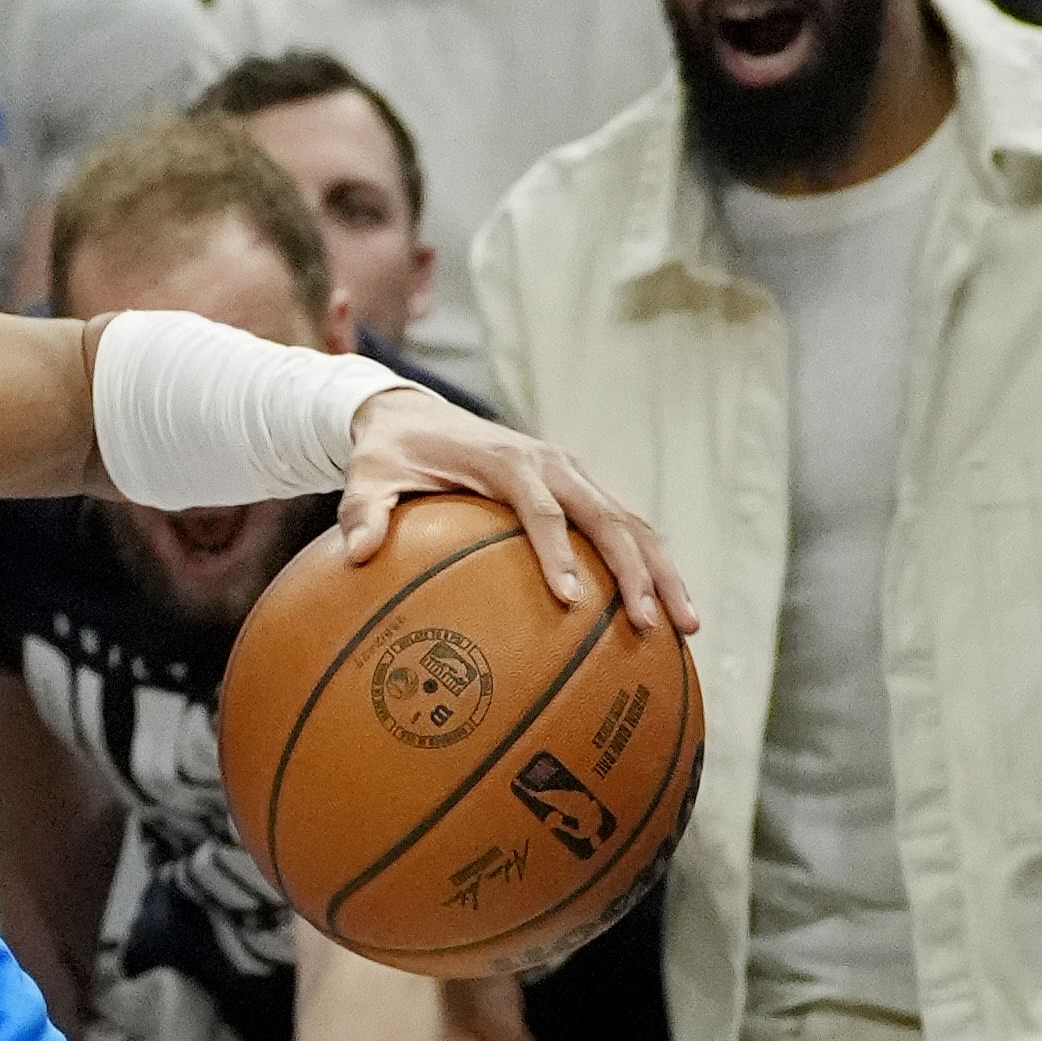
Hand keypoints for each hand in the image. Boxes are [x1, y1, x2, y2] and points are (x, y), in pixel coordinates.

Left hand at [338, 389, 696, 634]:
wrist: (412, 413)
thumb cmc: (389, 454)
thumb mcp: (365, 477)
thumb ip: (362, 512)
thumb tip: (354, 555)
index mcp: (506, 461)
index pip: (540, 510)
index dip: (557, 553)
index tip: (571, 601)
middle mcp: (551, 463)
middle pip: (608, 517)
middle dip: (636, 571)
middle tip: (654, 625)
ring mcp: (573, 473)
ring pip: (632, 523)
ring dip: (662, 572)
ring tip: (687, 628)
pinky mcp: (580, 487)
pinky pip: (624, 526)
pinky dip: (651, 564)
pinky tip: (666, 613)